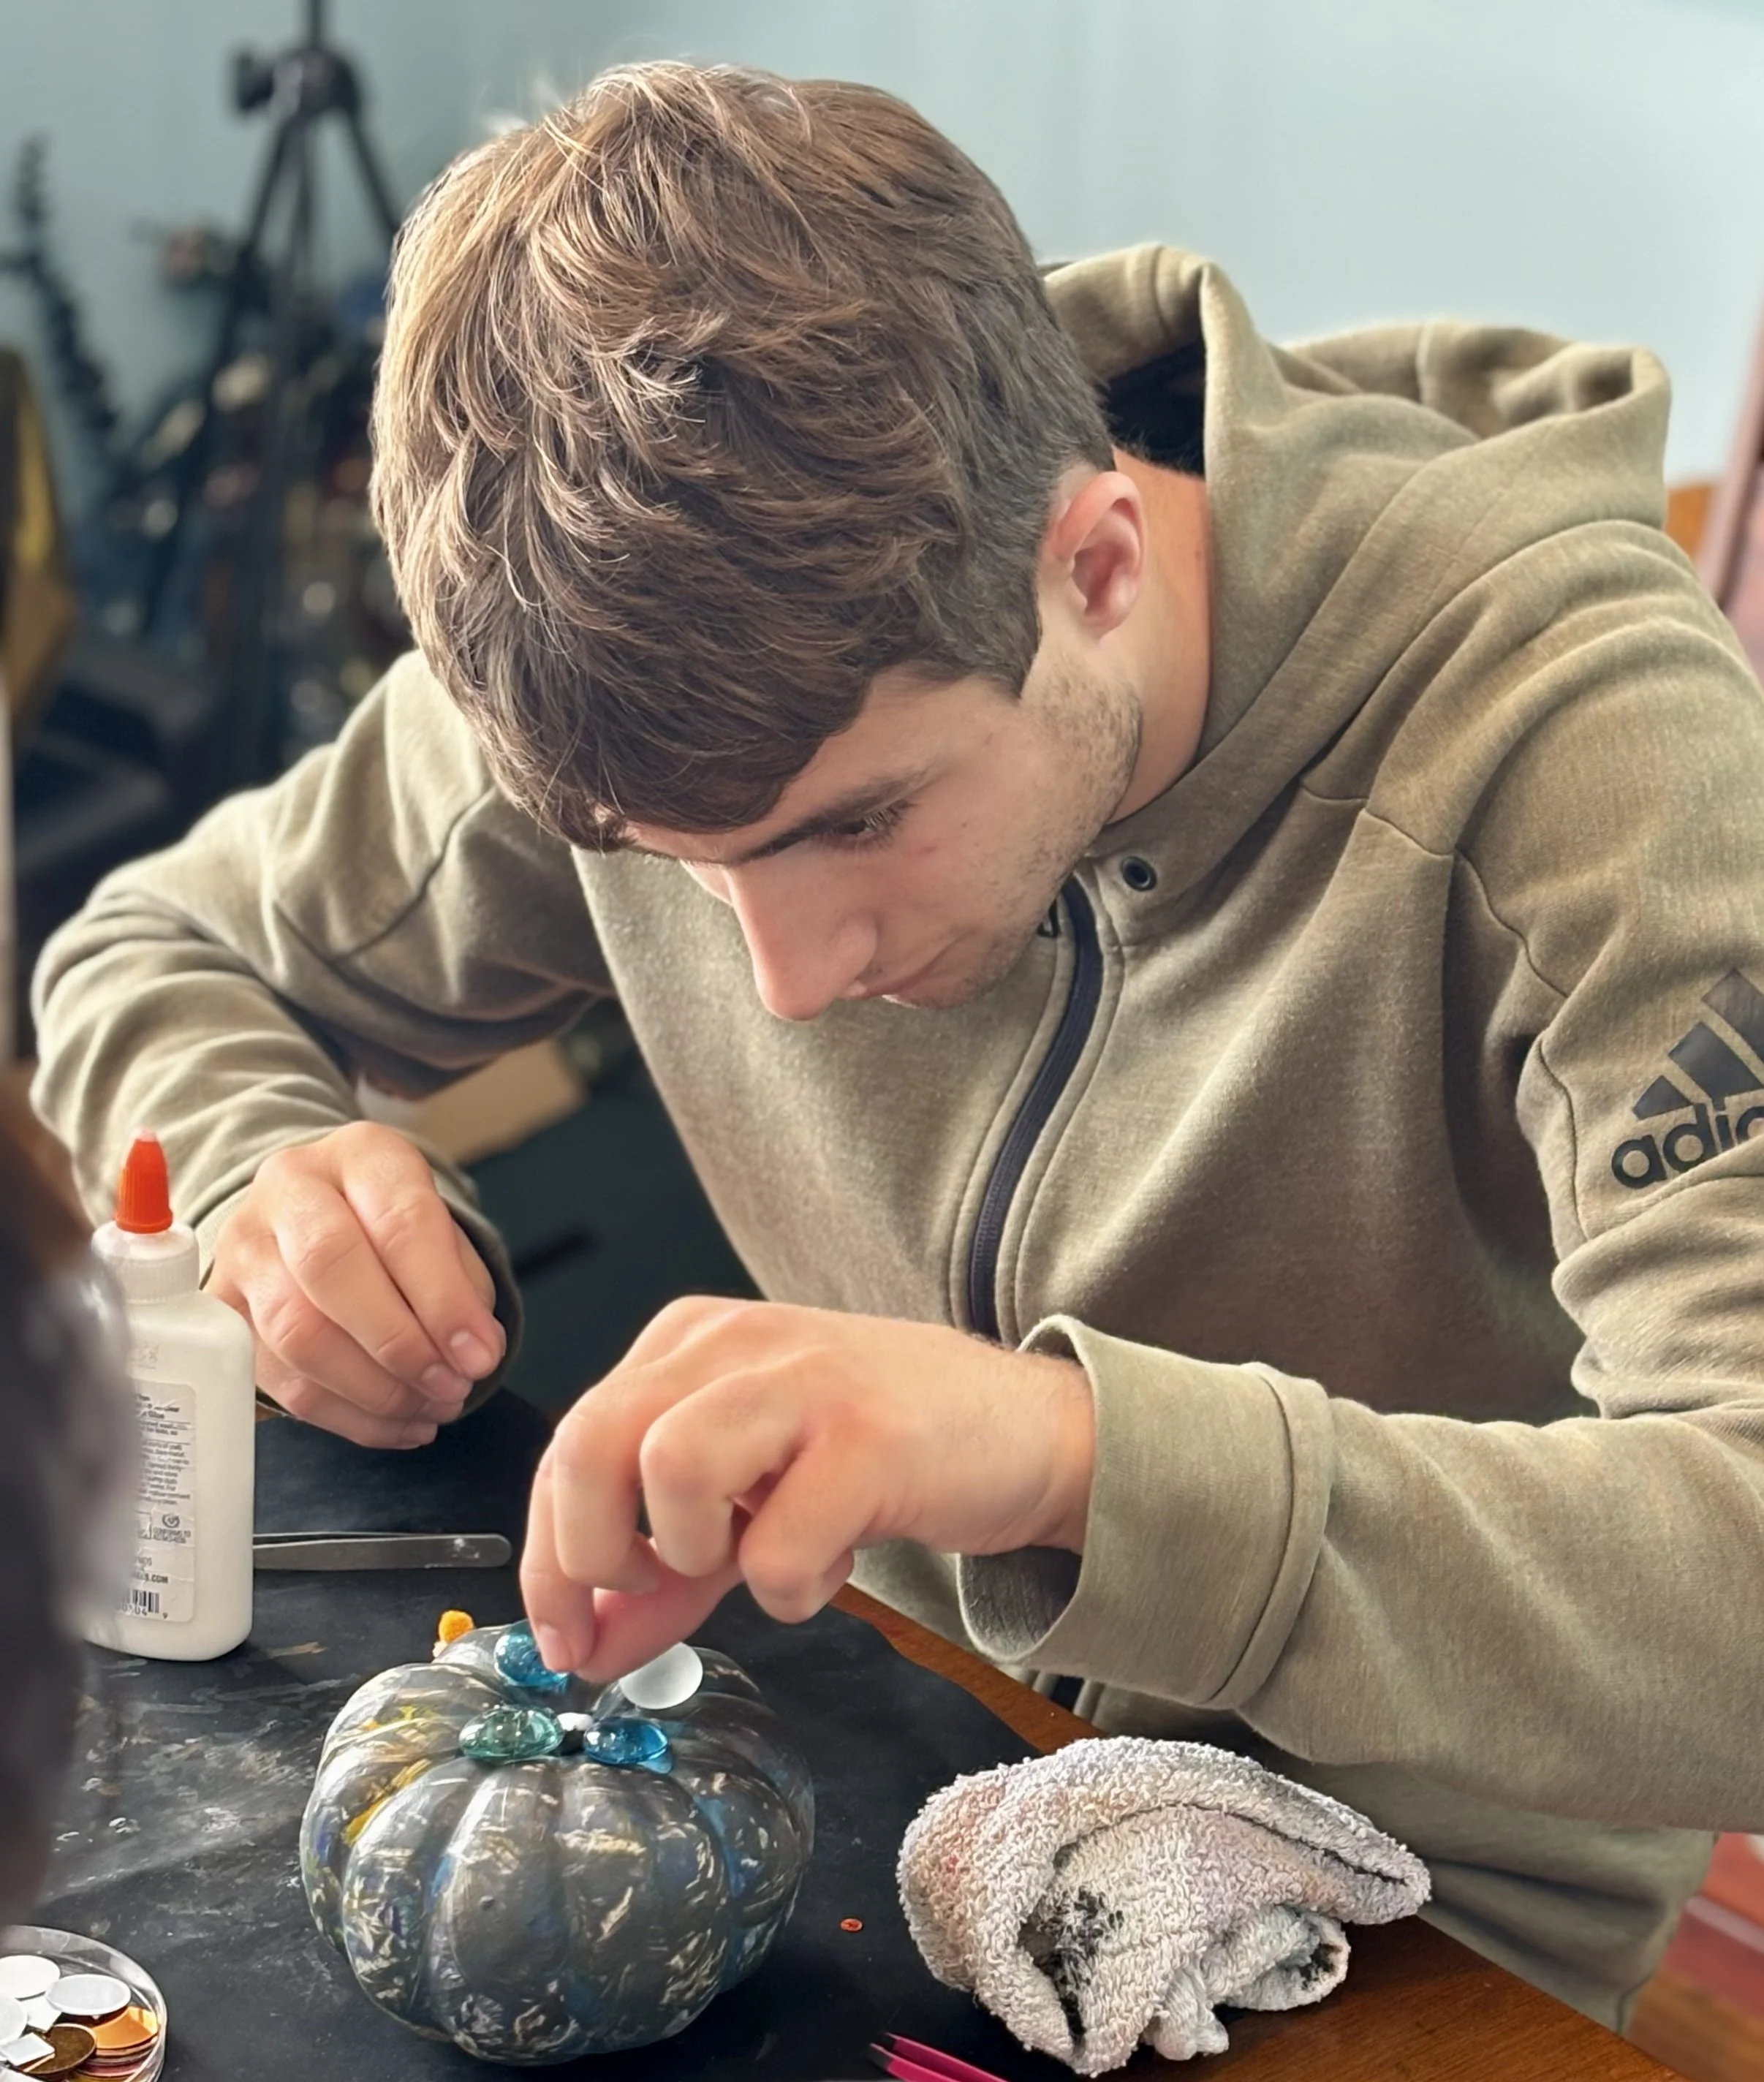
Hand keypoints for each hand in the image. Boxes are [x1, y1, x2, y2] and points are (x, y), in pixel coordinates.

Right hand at [209, 1122, 505, 1448]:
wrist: (316, 1215)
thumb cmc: (392, 1228)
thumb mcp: (441, 1233)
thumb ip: (462, 1290)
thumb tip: (473, 1357)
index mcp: (360, 1155)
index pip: (399, 1220)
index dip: (443, 1298)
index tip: (480, 1355)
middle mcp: (289, 1189)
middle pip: (330, 1267)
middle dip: (399, 1343)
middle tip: (450, 1387)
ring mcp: (243, 1248)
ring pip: (297, 1332)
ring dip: (374, 1389)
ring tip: (429, 1409)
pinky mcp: (223, 1311)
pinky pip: (280, 1379)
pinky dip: (347, 1416)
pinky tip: (396, 1423)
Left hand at [520, 1296, 1093, 1681]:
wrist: (1030, 1430)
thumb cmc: (880, 1456)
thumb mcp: (751, 1504)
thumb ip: (664, 1571)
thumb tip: (586, 1648)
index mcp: (689, 1344)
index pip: (567, 1445)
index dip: (547, 1559)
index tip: (563, 1638)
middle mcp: (734, 1346)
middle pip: (588, 1442)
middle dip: (588, 1552)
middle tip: (644, 1594)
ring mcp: (803, 1383)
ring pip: (669, 1471)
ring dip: (694, 1552)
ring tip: (751, 1558)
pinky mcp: (869, 1439)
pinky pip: (777, 1544)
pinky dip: (790, 1587)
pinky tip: (831, 1564)